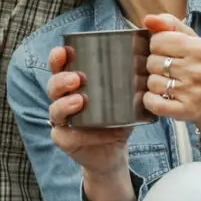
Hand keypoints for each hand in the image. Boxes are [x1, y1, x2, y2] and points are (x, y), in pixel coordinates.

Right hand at [45, 45, 133, 175]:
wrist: (114, 149)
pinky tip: (98, 132)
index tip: (63, 51)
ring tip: (79, 101)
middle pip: (53, 86)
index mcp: (73, 84)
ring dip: (65, 104)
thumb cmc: (118, 117)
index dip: (58, 58)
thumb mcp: (126, 96)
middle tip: (76, 78)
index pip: (60, 66)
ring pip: (55, 110)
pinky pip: (69, 136)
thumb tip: (147, 59)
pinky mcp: (65, 140)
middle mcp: (63, 99)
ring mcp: (62, 121)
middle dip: (61, 80)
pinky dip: (85, 134)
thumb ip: (132, 80)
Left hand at [140, 14, 200, 133]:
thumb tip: (148, 19)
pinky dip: (151, 101)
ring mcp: (191, 92)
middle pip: (152, 62)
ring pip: (151, 82)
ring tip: (169, 85)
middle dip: (157, 66)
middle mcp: (197, 69)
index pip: (158, 41)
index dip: (157, 47)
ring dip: (155, 84)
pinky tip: (161, 98)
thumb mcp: (196, 42)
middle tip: (170, 71)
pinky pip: (153, 103)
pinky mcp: (184, 110)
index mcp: (200, 48)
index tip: (167, 53)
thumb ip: (171, 25)